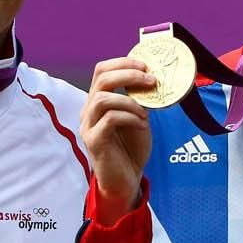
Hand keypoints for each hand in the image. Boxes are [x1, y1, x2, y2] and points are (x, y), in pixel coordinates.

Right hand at [80, 57, 155, 219]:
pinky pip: (109, 120)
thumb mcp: (138, 118)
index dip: (123, 63)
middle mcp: (89, 111)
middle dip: (129, 74)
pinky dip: (130, 118)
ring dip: (130, 101)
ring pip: (102, 99)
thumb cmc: (131, 148)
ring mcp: (88, 126)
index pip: (102, 70)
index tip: (146, 65)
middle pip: (101, 79)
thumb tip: (153, 79)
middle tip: (151, 80)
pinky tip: (142, 125)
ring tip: (145, 112)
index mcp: (98, 101)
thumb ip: (140, 100)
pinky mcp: (94, 142)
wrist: (125, 179)